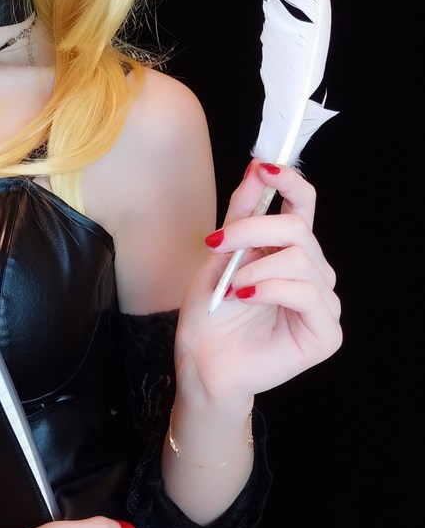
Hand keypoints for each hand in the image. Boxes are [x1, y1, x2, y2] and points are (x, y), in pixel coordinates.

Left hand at [176, 160, 341, 402]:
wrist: (201, 360)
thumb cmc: (211, 311)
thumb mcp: (220, 252)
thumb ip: (241, 213)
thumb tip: (257, 167)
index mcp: (289, 251)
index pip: (304, 205)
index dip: (289, 181)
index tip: (264, 167)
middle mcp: (313, 273)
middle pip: (298, 228)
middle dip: (252, 230)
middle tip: (217, 244)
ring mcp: (323, 303)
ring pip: (300, 258)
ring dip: (255, 267)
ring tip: (232, 287)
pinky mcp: (326, 333)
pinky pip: (306, 293)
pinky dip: (269, 289)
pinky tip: (245, 297)